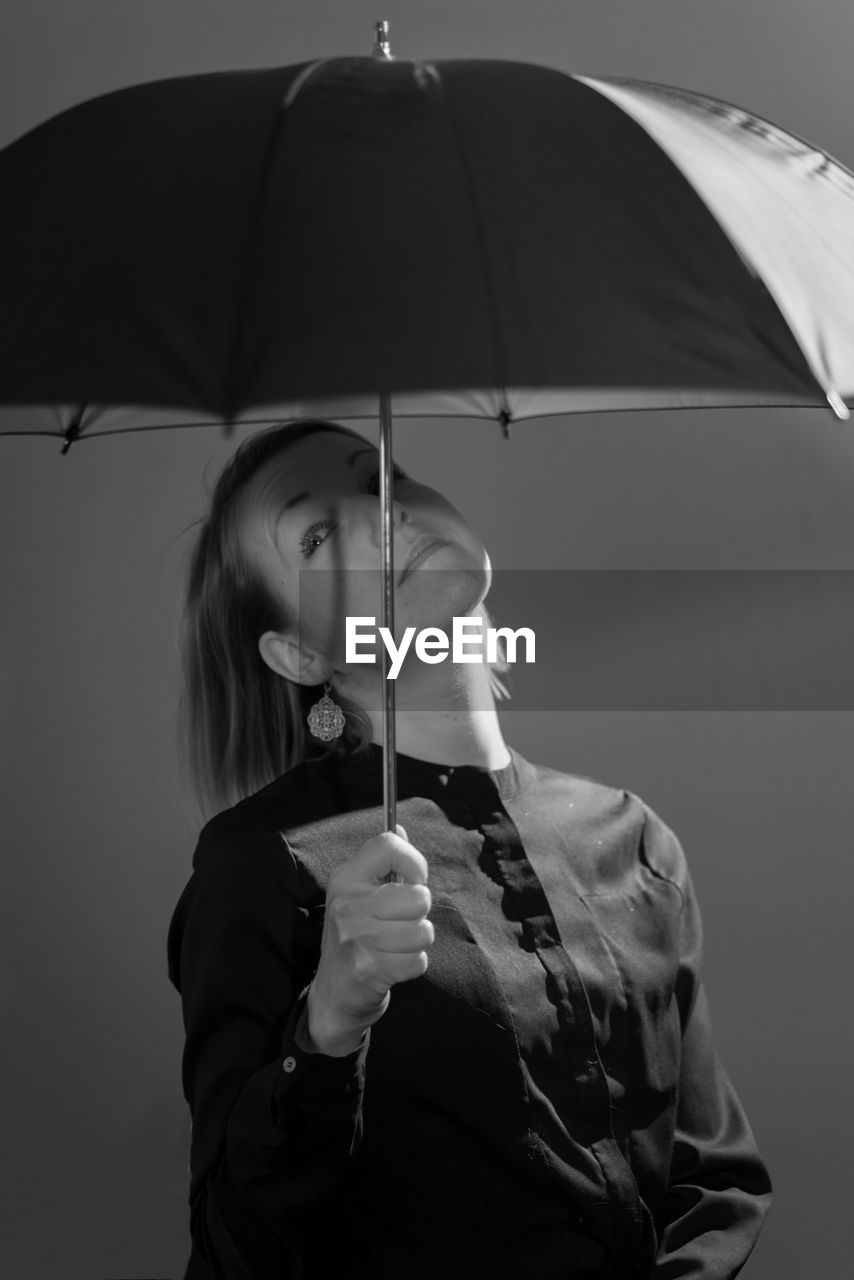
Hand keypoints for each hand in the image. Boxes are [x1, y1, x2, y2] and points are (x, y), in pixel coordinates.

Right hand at [306, 825, 432, 1055]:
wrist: (334, 994)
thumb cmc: (355, 938)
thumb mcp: (358, 896)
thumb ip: (381, 863)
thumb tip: (401, 828)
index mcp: (345, 878)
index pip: (388, 844)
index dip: (413, 861)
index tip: (413, 878)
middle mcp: (347, 904)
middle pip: (418, 896)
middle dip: (419, 913)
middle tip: (399, 923)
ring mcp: (357, 937)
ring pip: (423, 930)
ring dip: (417, 942)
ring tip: (396, 946)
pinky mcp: (369, 968)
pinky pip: (419, 960)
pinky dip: (413, 965)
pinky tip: (393, 965)